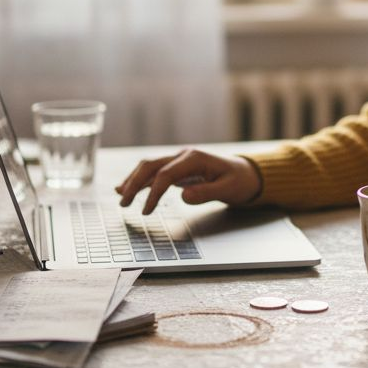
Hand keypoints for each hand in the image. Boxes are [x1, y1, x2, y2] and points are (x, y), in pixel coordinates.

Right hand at [115, 148, 261, 214]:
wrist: (246, 173)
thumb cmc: (238, 181)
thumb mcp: (228, 189)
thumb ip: (206, 193)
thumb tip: (183, 196)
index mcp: (194, 158)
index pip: (165, 175)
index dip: (153, 193)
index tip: (146, 211)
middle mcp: (183, 156)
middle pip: (151, 166)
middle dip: (135, 183)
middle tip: (124, 203)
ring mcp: (179, 161)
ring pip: (149, 167)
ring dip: (134, 181)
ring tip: (121, 197)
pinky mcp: (177, 169)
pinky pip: (155, 172)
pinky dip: (141, 181)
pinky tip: (128, 188)